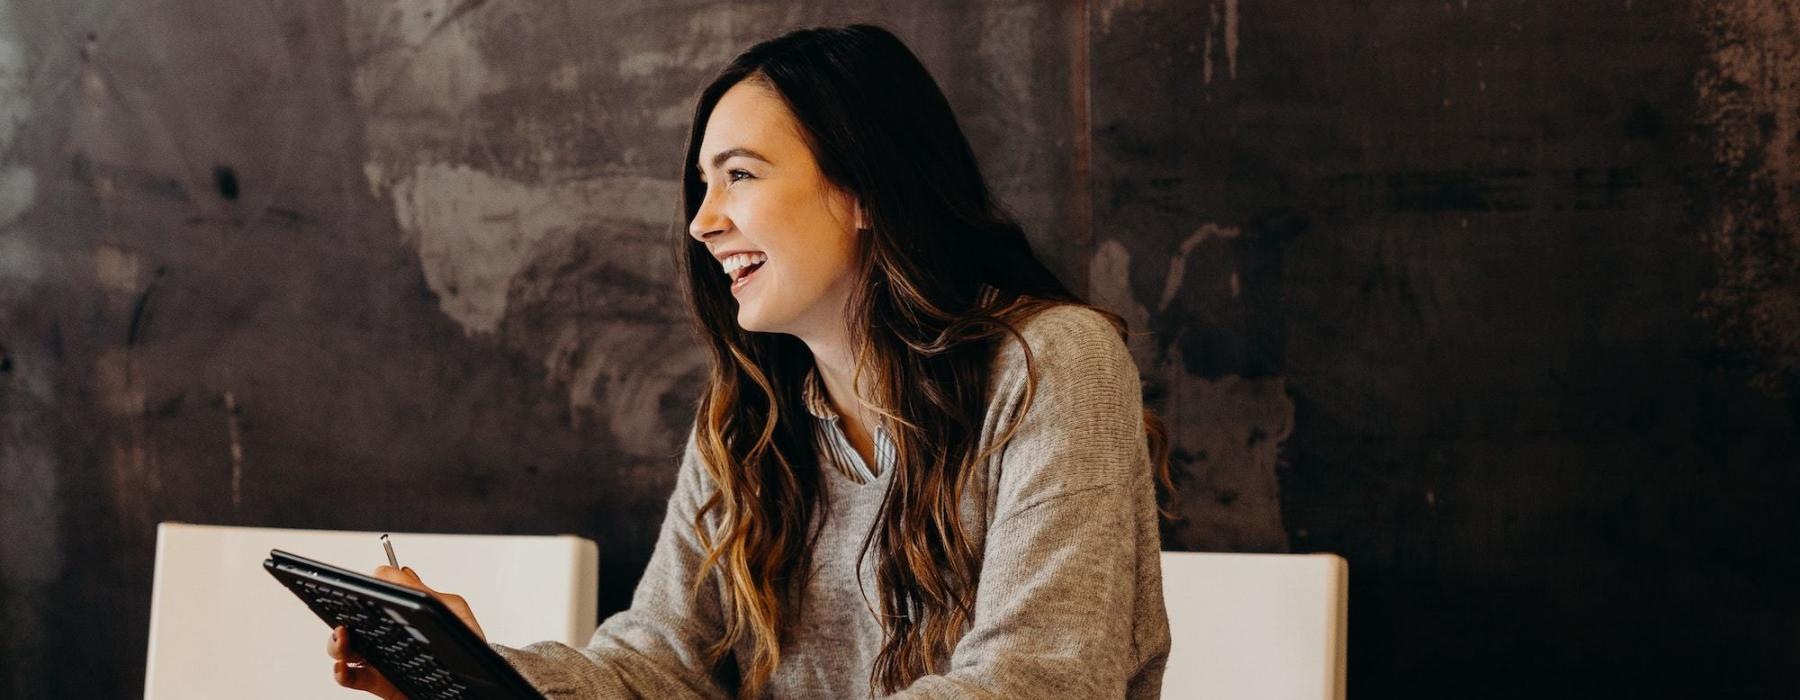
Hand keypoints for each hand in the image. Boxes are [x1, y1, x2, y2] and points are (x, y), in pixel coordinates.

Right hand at [326, 565, 487, 696]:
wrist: (477, 684)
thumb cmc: (467, 645)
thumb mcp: (454, 611)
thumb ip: (428, 593)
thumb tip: (401, 572)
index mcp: (404, 614)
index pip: (375, 598)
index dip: (363, 591)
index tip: (359, 588)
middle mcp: (388, 635)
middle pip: (353, 621)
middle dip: (341, 614)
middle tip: (346, 613)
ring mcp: (382, 658)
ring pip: (345, 648)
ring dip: (336, 642)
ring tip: (343, 637)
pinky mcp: (380, 683)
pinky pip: (351, 678)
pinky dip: (341, 672)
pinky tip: (343, 666)